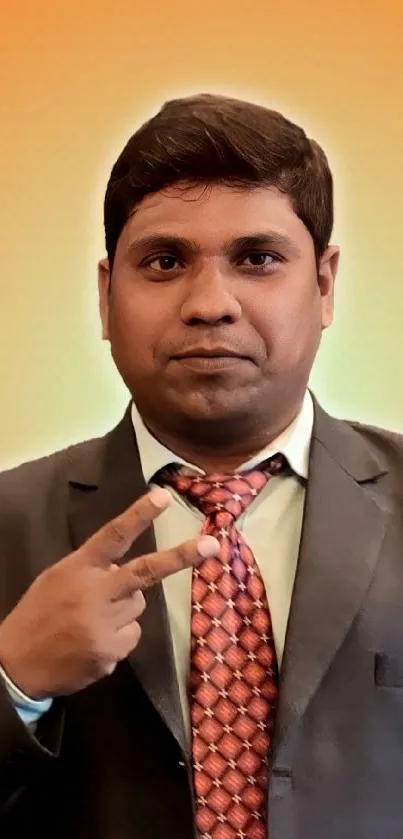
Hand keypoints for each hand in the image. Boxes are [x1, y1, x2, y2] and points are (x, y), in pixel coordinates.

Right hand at [0, 487, 218, 698]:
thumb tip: (124, 565)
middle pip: (145, 571)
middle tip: (212, 546)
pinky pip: (131, 637)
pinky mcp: (110, 652)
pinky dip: (118, 639)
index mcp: (79, 568)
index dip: (139, 514)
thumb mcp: (58, 579)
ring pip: (138, 607)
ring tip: (91, 623)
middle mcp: (94, 592)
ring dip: (123, 612)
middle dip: (180, 558)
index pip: (113, 535)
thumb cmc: (39, 614)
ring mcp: (103, 623)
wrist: (15, 665)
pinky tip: (92, 644)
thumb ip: (91, 569)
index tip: (163, 496)